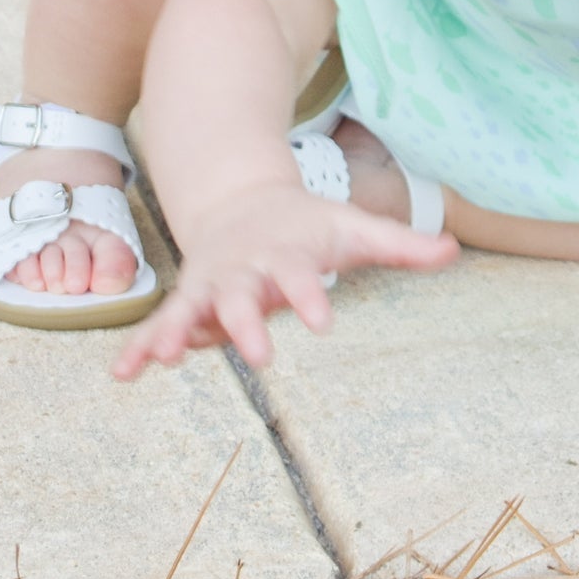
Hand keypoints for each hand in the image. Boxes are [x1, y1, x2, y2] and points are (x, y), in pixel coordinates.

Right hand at [113, 181, 456, 379]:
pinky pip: (161, 326)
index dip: (311, 295)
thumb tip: (454, 249)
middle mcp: (245, 270)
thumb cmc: (307, 227)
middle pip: (244, 296)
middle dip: (247, 323)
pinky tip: (124, 376)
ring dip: (180, 331)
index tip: (325, 319)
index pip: (301, 275)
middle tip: (259, 353)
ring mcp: (212, 285)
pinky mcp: (190, 302)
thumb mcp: (352, 230)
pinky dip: (141, 347)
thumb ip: (400, 245)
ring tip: (166, 358)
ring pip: (194, 310)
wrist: (242, 202)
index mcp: (286, 254)